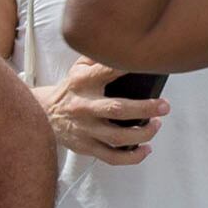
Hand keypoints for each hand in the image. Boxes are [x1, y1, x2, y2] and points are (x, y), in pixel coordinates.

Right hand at [44, 57, 167, 164]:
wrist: (43, 115)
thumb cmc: (69, 91)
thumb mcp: (77, 69)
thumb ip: (97, 59)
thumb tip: (123, 50)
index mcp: (82, 83)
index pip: (106, 72)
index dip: (127, 68)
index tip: (147, 66)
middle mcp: (83, 107)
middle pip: (117, 109)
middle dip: (145, 109)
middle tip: (164, 106)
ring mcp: (85, 130)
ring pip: (117, 137)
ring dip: (142, 134)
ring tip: (156, 125)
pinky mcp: (86, 147)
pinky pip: (112, 157)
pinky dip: (132, 157)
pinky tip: (145, 149)